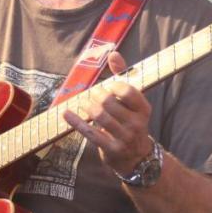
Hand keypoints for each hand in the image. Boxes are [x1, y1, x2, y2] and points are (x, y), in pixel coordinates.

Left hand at [63, 52, 154, 174]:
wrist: (137, 158)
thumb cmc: (131, 122)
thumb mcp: (132, 103)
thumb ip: (123, 77)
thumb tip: (113, 54)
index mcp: (144, 109)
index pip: (128, 91)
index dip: (113, 85)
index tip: (108, 87)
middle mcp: (137, 123)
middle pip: (109, 102)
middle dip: (95, 95)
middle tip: (91, 94)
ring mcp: (125, 138)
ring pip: (99, 116)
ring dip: (86, 106)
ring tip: (83, 103)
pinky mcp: (112, 150)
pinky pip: (90, 133)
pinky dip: (76, 122)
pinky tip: (67, 114)